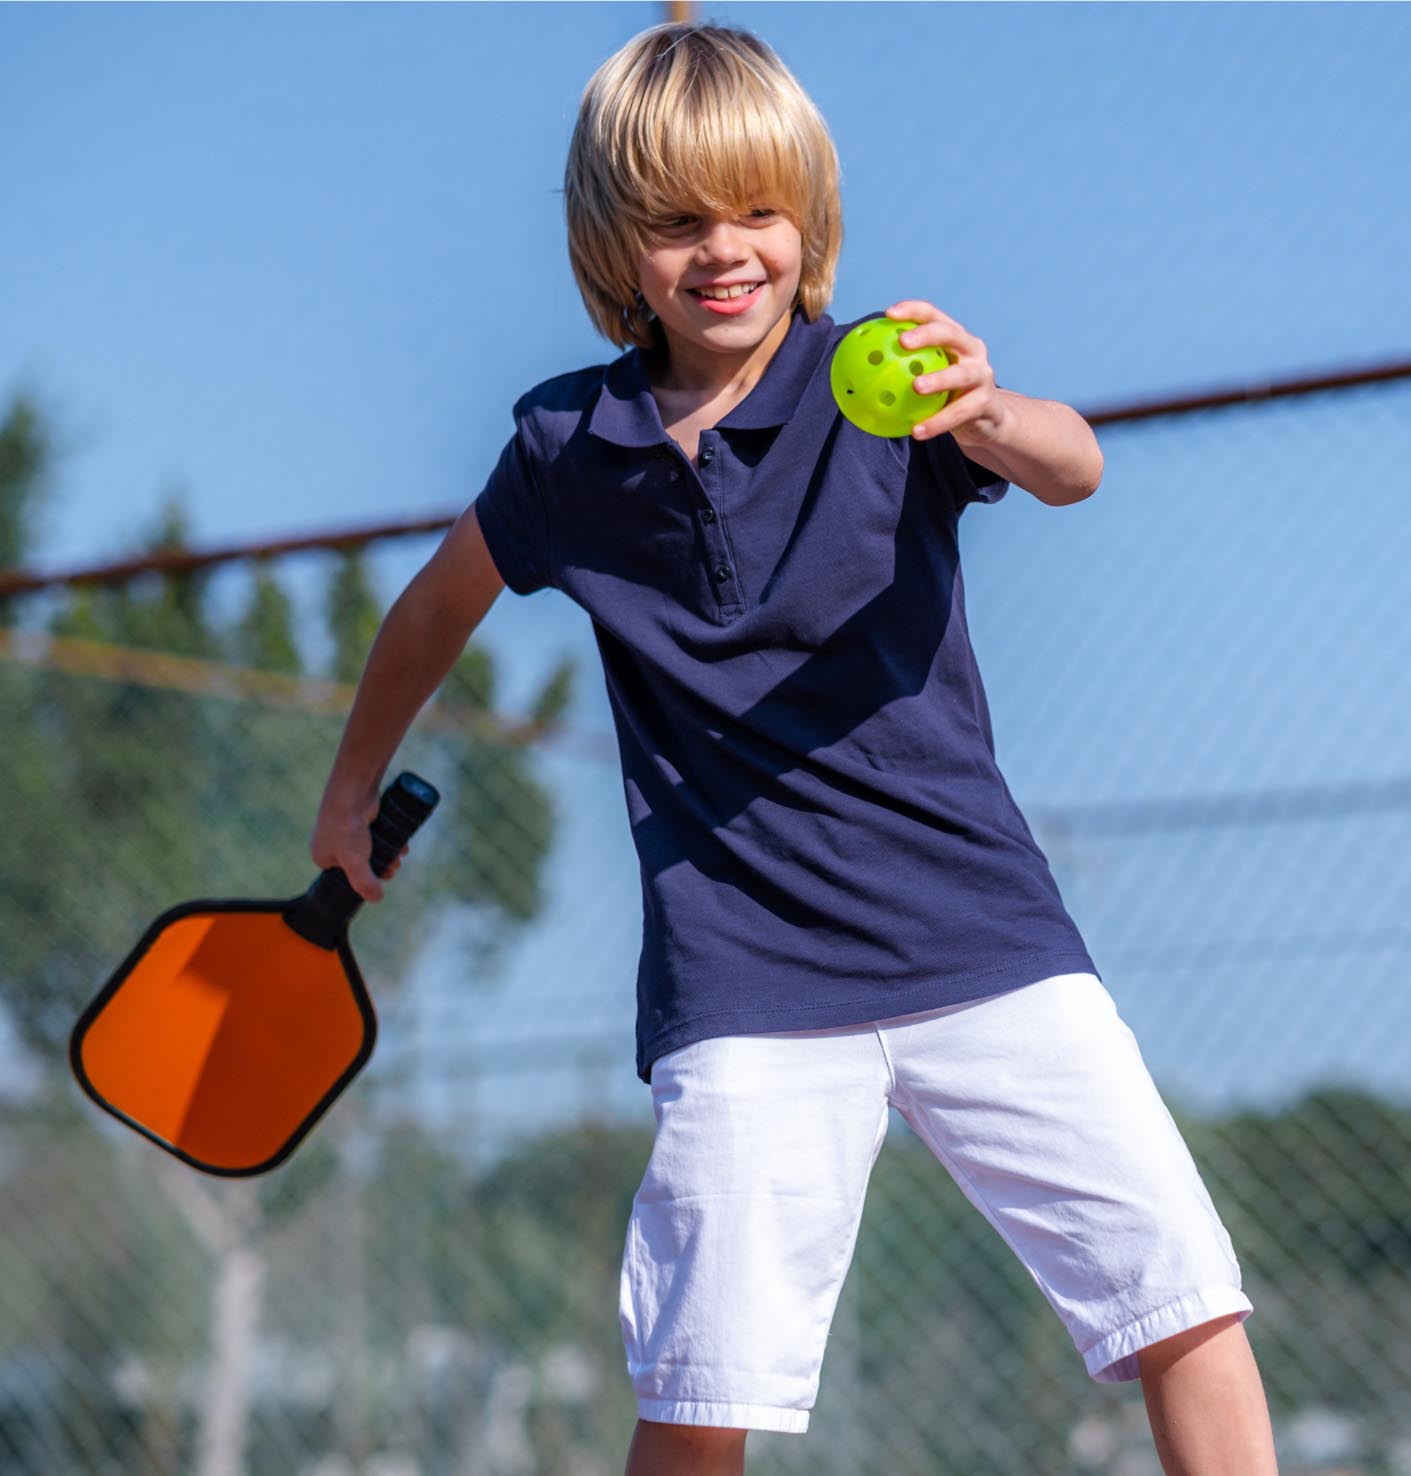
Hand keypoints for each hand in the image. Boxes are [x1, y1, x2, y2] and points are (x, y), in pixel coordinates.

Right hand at [310, 784, 408, 902]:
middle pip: (362, 862)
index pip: (346, 876)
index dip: (366, 879)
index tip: (382, 879)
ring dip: (388, 853)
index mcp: (322, 856)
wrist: (353, 791)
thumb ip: (364, 883)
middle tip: (395, 867)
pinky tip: (401, 843)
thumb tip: (377, 899)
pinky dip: (388, 839)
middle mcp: (332, 843)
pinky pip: (376, 834)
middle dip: (382, 865)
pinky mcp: (360, 817)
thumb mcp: (355, 862)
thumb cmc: (348, 828)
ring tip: (400, 855)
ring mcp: (346, 829)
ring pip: (372, 848)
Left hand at [885, 300, 1008, 448]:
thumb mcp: (929, 378)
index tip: (888, 314)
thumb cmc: (947, 396)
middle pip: (951, 334)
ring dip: (938, 379)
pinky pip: (960, 413)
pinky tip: (916, 431)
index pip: (935, 316)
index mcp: (956, 338)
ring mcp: (983, 376)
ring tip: (915, 387)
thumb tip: (854, 372)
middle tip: (902, 343)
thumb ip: (902, 370)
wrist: (985, 421)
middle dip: (927, 335)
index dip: (913, 310)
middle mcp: (972, 351)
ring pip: (961, 374)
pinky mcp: (987, 403)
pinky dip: (938, 422)